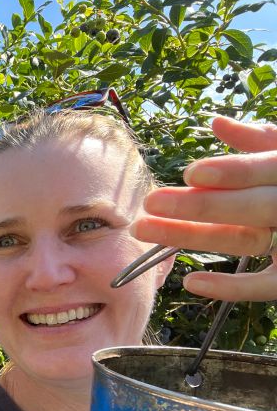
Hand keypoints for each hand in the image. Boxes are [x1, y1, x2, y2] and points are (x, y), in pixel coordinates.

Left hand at [132, 116, 276, 301]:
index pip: (266, 170)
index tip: (190, 172)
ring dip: (194, 236)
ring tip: (145, 228)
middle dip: (201, 204)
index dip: (232, 172)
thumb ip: (258, 141)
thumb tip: (217, 123)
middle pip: (251, 207)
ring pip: (247, 241)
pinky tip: (191, 282)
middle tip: (150, 202)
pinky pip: (265, 287)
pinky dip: (231, 287)